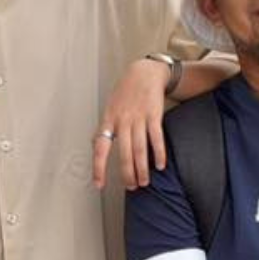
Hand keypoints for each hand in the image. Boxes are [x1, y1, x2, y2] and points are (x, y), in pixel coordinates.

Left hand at [93, 58, 170, 189]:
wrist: (144, 72)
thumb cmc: (126, 93)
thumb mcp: (110, 108)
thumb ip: (106, 128)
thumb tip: (97, 147)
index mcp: (108, 120)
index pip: (100, 147)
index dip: (98, 167)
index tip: (99, 184)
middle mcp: (122, 120)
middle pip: (124, 153)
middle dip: (127, 173)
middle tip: (132, 187)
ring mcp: (138, 117)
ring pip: (140, 149)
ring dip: (142, 168)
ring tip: (144, 181)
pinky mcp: (154, 115)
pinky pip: (156, 138)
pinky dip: (159, 153)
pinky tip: (160, 165)